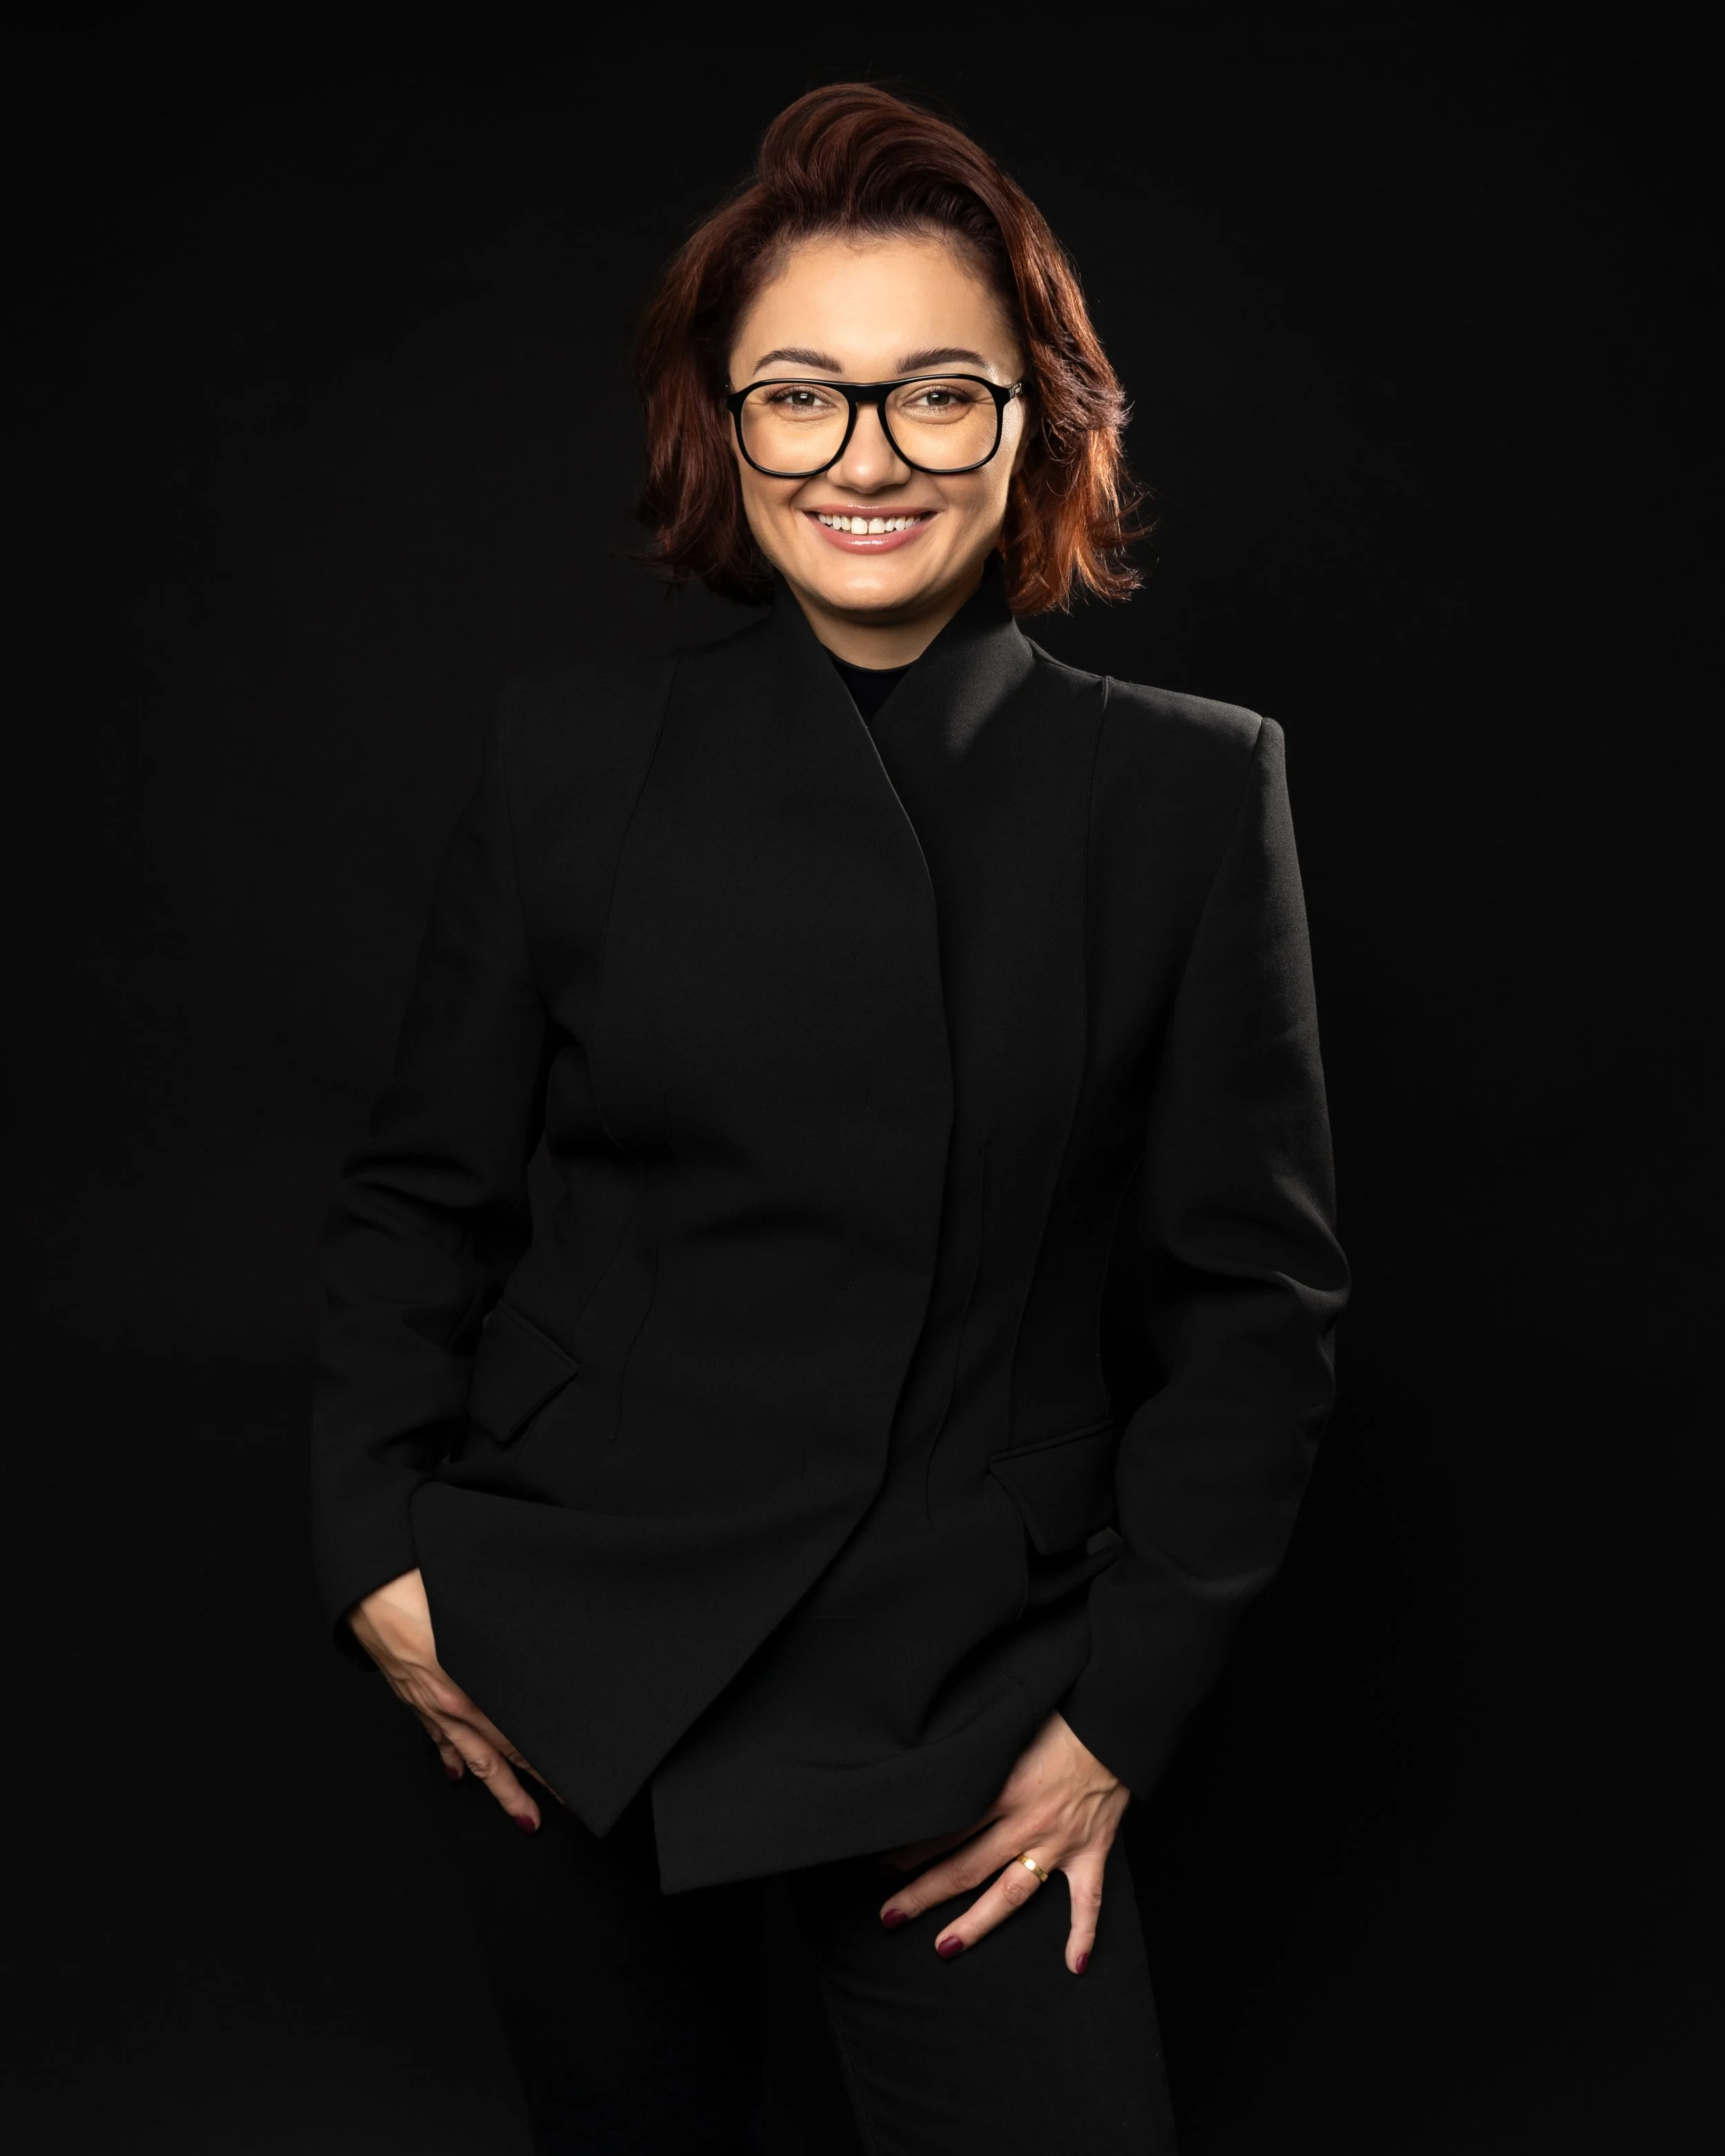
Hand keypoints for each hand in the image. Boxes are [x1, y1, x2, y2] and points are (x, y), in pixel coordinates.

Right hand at [348, 1567, 564, 1831]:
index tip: (567, 1784)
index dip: (542, 1765)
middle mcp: (449, 1704)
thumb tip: (537, 1657)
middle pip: (495, 1758)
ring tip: (518, 1812)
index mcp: (468, 1688)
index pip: (515, 1739)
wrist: (369, 1591)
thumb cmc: (421, 1591)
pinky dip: (452, 1757)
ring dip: (495, 1784)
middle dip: (520, 1792)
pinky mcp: (412, 1695)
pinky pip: (437, 1736)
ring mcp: (428, 1704)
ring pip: (469, 1755)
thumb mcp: (478, 1614)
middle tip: (542, 1818)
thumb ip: (508, 1642)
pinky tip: (459, 1773)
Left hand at [877, 1710, 1128, 1971]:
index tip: (882, 1864)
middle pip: (966, 1868)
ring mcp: (1059, 1843)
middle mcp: (1027, 1823)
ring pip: (1012, 1893)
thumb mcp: (1007, 1727)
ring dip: (977, 1923)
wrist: (1115, 1722)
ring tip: (945, 1946)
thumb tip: (938, 1763)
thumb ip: (978, 1753)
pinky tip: (1073, 1965)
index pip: (947, 1828)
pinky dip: (1083, 1934)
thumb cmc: (1061, 1717)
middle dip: (924, 1893)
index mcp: (1003, 1789)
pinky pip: (1088, 1902)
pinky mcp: (1092, 1851)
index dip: (911, 1849)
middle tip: (890, 1916)